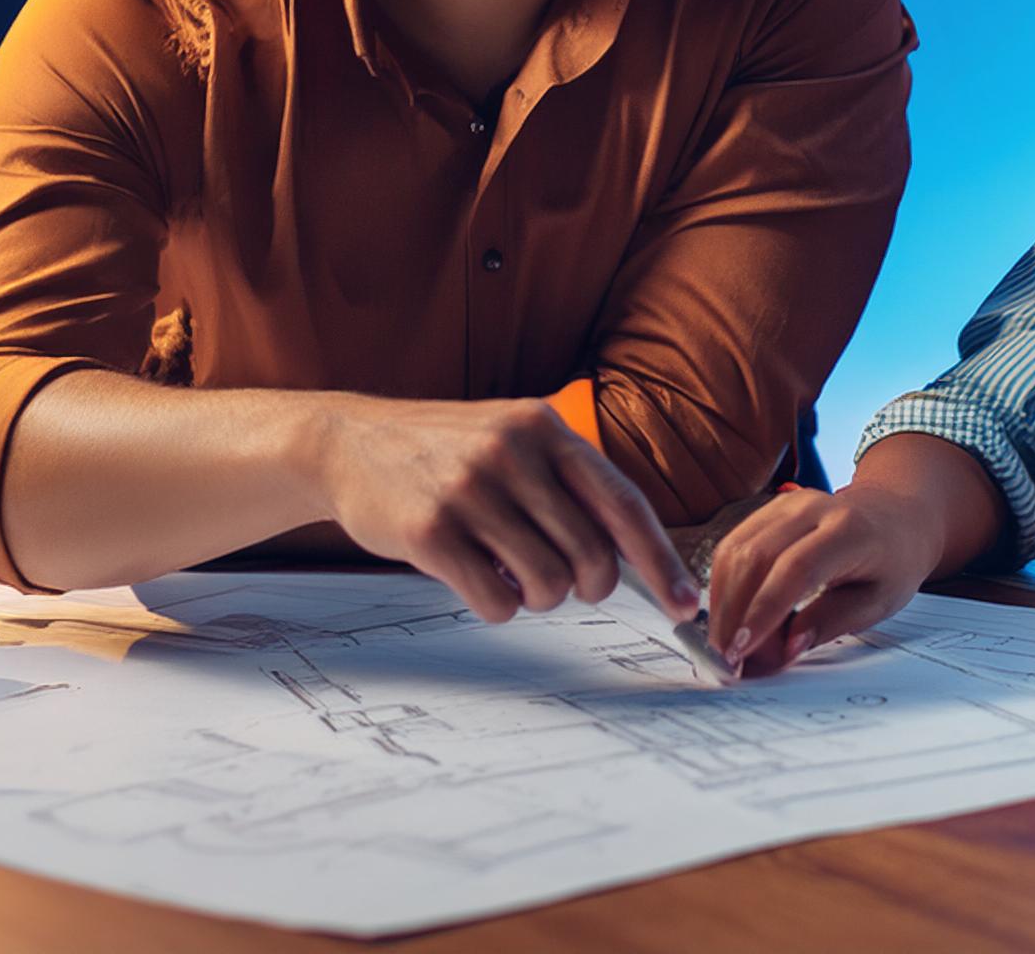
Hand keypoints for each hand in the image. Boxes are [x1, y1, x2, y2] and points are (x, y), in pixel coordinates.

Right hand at [306, 394, 697, 625]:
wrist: (349, 440)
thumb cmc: (446, 451)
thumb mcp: (513, 439)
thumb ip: (568, 483)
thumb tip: (633, 556)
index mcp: (545, 428)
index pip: (624, 505)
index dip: (660, 561)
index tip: (685, 604)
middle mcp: (513, 453)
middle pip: (592, 556)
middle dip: (586, 586)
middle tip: (561, 584)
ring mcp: (470, 490)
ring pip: (548, 583)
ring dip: (537, 597)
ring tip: (511, 575)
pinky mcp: (429, 532)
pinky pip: (495, 600)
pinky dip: (497, 605)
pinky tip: (477, 580)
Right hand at [706, 484, 943, 676]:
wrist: (895, 517)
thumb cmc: (893, 562)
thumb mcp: (879, 601)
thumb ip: (832, 621)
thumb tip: (787, 648)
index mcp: (848, 530)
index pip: (795, 569)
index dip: (763, 611)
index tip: (742, 652)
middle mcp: (812, 508)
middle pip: (756, 557)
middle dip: (734, 614)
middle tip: (730, 661)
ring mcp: (786, 504)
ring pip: (735, 550)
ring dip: (723, 603)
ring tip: (729, 645)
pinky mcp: (769, 510)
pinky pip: (733, 546)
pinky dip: (724, 586)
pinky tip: (730, 618)